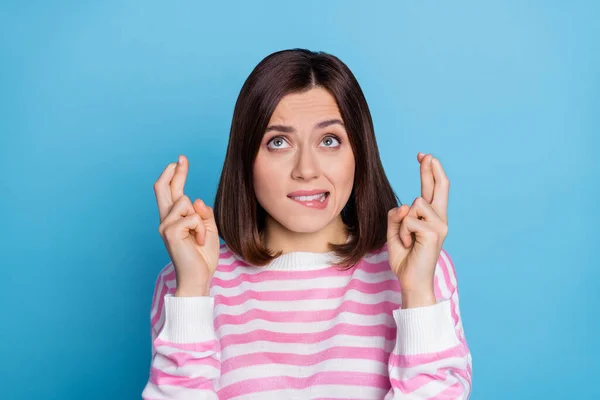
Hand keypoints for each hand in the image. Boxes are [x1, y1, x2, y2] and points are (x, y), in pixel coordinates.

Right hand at [154, 155, 219, 295]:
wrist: (199, 277)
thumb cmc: (202, 255)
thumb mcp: (208, 229)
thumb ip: (202, 213)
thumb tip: (196, 200)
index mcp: (174, 218)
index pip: (172, 191)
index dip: (176, 174)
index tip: (180, 160)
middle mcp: (166, 220)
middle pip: (163, 188)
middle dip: (174, 172)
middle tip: (181, 158)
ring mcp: (165, 225)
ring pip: (186, 202)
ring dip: (200, 219)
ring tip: (199, 237)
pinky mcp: (169, 232)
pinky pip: (191, 217)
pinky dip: (200, 229)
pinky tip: (198, 242)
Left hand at [386, 153, 449, 304]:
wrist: (411, 280)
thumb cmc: (406, 258)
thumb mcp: (395, 232)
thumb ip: (397, 216)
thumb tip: (404, 206)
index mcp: (431, 218)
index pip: (432, 190)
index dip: (429, 172)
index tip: (424, 156)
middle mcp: (440, 219)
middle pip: (439, 186)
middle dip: (431, 168)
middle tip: (425, 154)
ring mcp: (440, 225)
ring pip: (414, 204)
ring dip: (403, 223)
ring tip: (407, 240)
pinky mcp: (435, 232)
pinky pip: (409, 220)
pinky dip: (403, 232)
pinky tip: (410, 244)